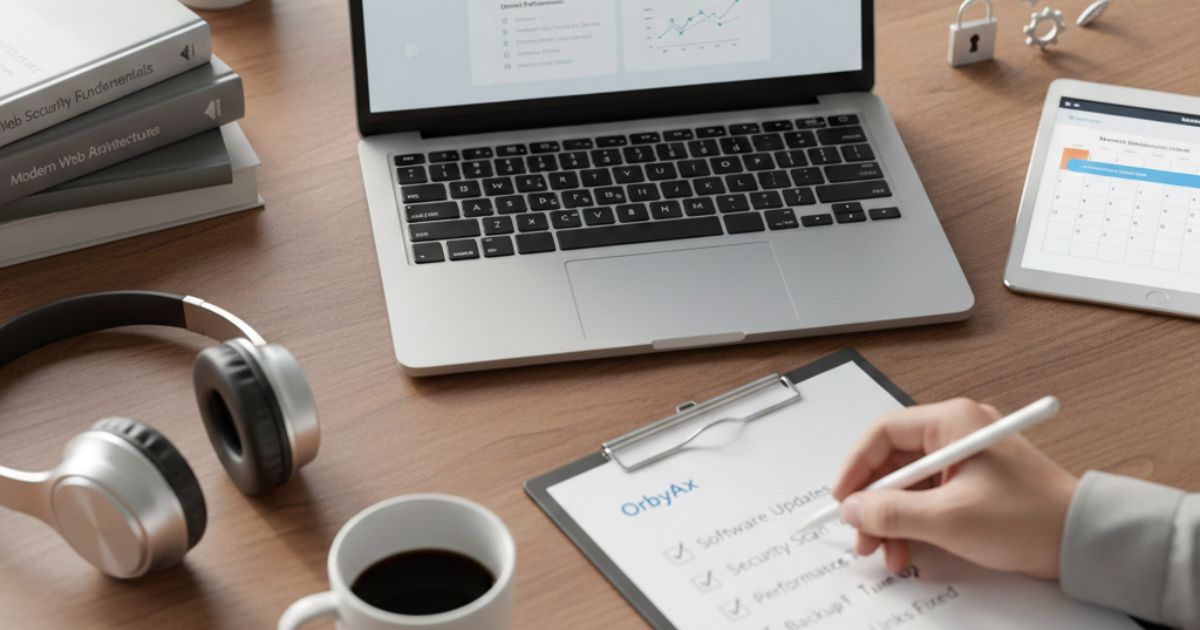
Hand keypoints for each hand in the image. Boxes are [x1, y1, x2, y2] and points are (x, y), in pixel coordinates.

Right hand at [832, 398, 1078, 579]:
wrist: (1081, 540)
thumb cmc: (1030, 518)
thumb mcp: (948, 518)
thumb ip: (892, 513)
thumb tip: (853, 508)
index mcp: (952, 422)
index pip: (883, 433)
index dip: (857, 468)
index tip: (843, 499)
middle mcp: (957, 432)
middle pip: (894, 461)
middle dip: (874, 502)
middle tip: (862, 534)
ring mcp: (966, 458)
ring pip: (909, 484)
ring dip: (892, 519)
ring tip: (887, 552)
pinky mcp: (974, 483)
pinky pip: (929, 497)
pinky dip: (914, 523)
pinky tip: (910, 550)